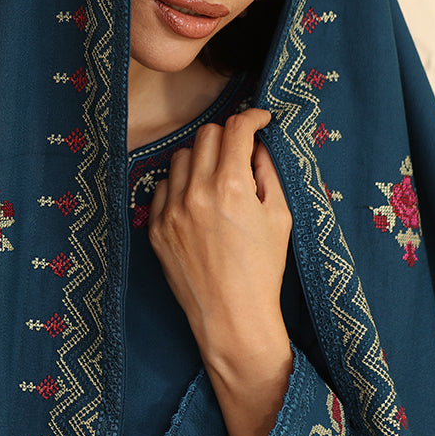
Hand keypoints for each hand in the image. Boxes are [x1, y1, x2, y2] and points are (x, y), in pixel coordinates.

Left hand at [148, 108, 293, 435]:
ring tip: (220, 180)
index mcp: (230, 187)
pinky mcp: (154, 226)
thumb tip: (260, 141)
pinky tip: (198, 203)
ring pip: (183, 157)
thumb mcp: (280, 216)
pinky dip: (182, 185)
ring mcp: (170, 210)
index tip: (261, 120)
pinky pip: (163, 186)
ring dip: (203, 159)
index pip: (236, 128)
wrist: (232, 318)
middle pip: (207, 135)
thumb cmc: (264, 269)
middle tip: (242, 152)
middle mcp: (195, 192)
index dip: (253, 117)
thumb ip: (269, 170)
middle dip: (229, 137)